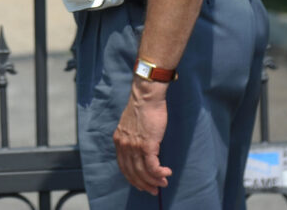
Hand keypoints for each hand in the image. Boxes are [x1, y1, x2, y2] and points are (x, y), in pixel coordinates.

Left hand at [114, 80, 171, 194]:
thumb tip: (140, 150)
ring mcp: (134, 146)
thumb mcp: (130, 125)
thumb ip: (132, 138)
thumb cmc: (143, 108)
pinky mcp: (147, 145)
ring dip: (154, 181)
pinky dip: (160, 173)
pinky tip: (167, 173)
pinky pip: (153, 167)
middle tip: (154, 190)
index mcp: (119, 141)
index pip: (123, 167)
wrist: (146, 97)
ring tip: (163, 183)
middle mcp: (124, 145)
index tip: (141, 184)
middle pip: (132, 173)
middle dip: (144, 184)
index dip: (133, 179)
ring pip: (143, 172)